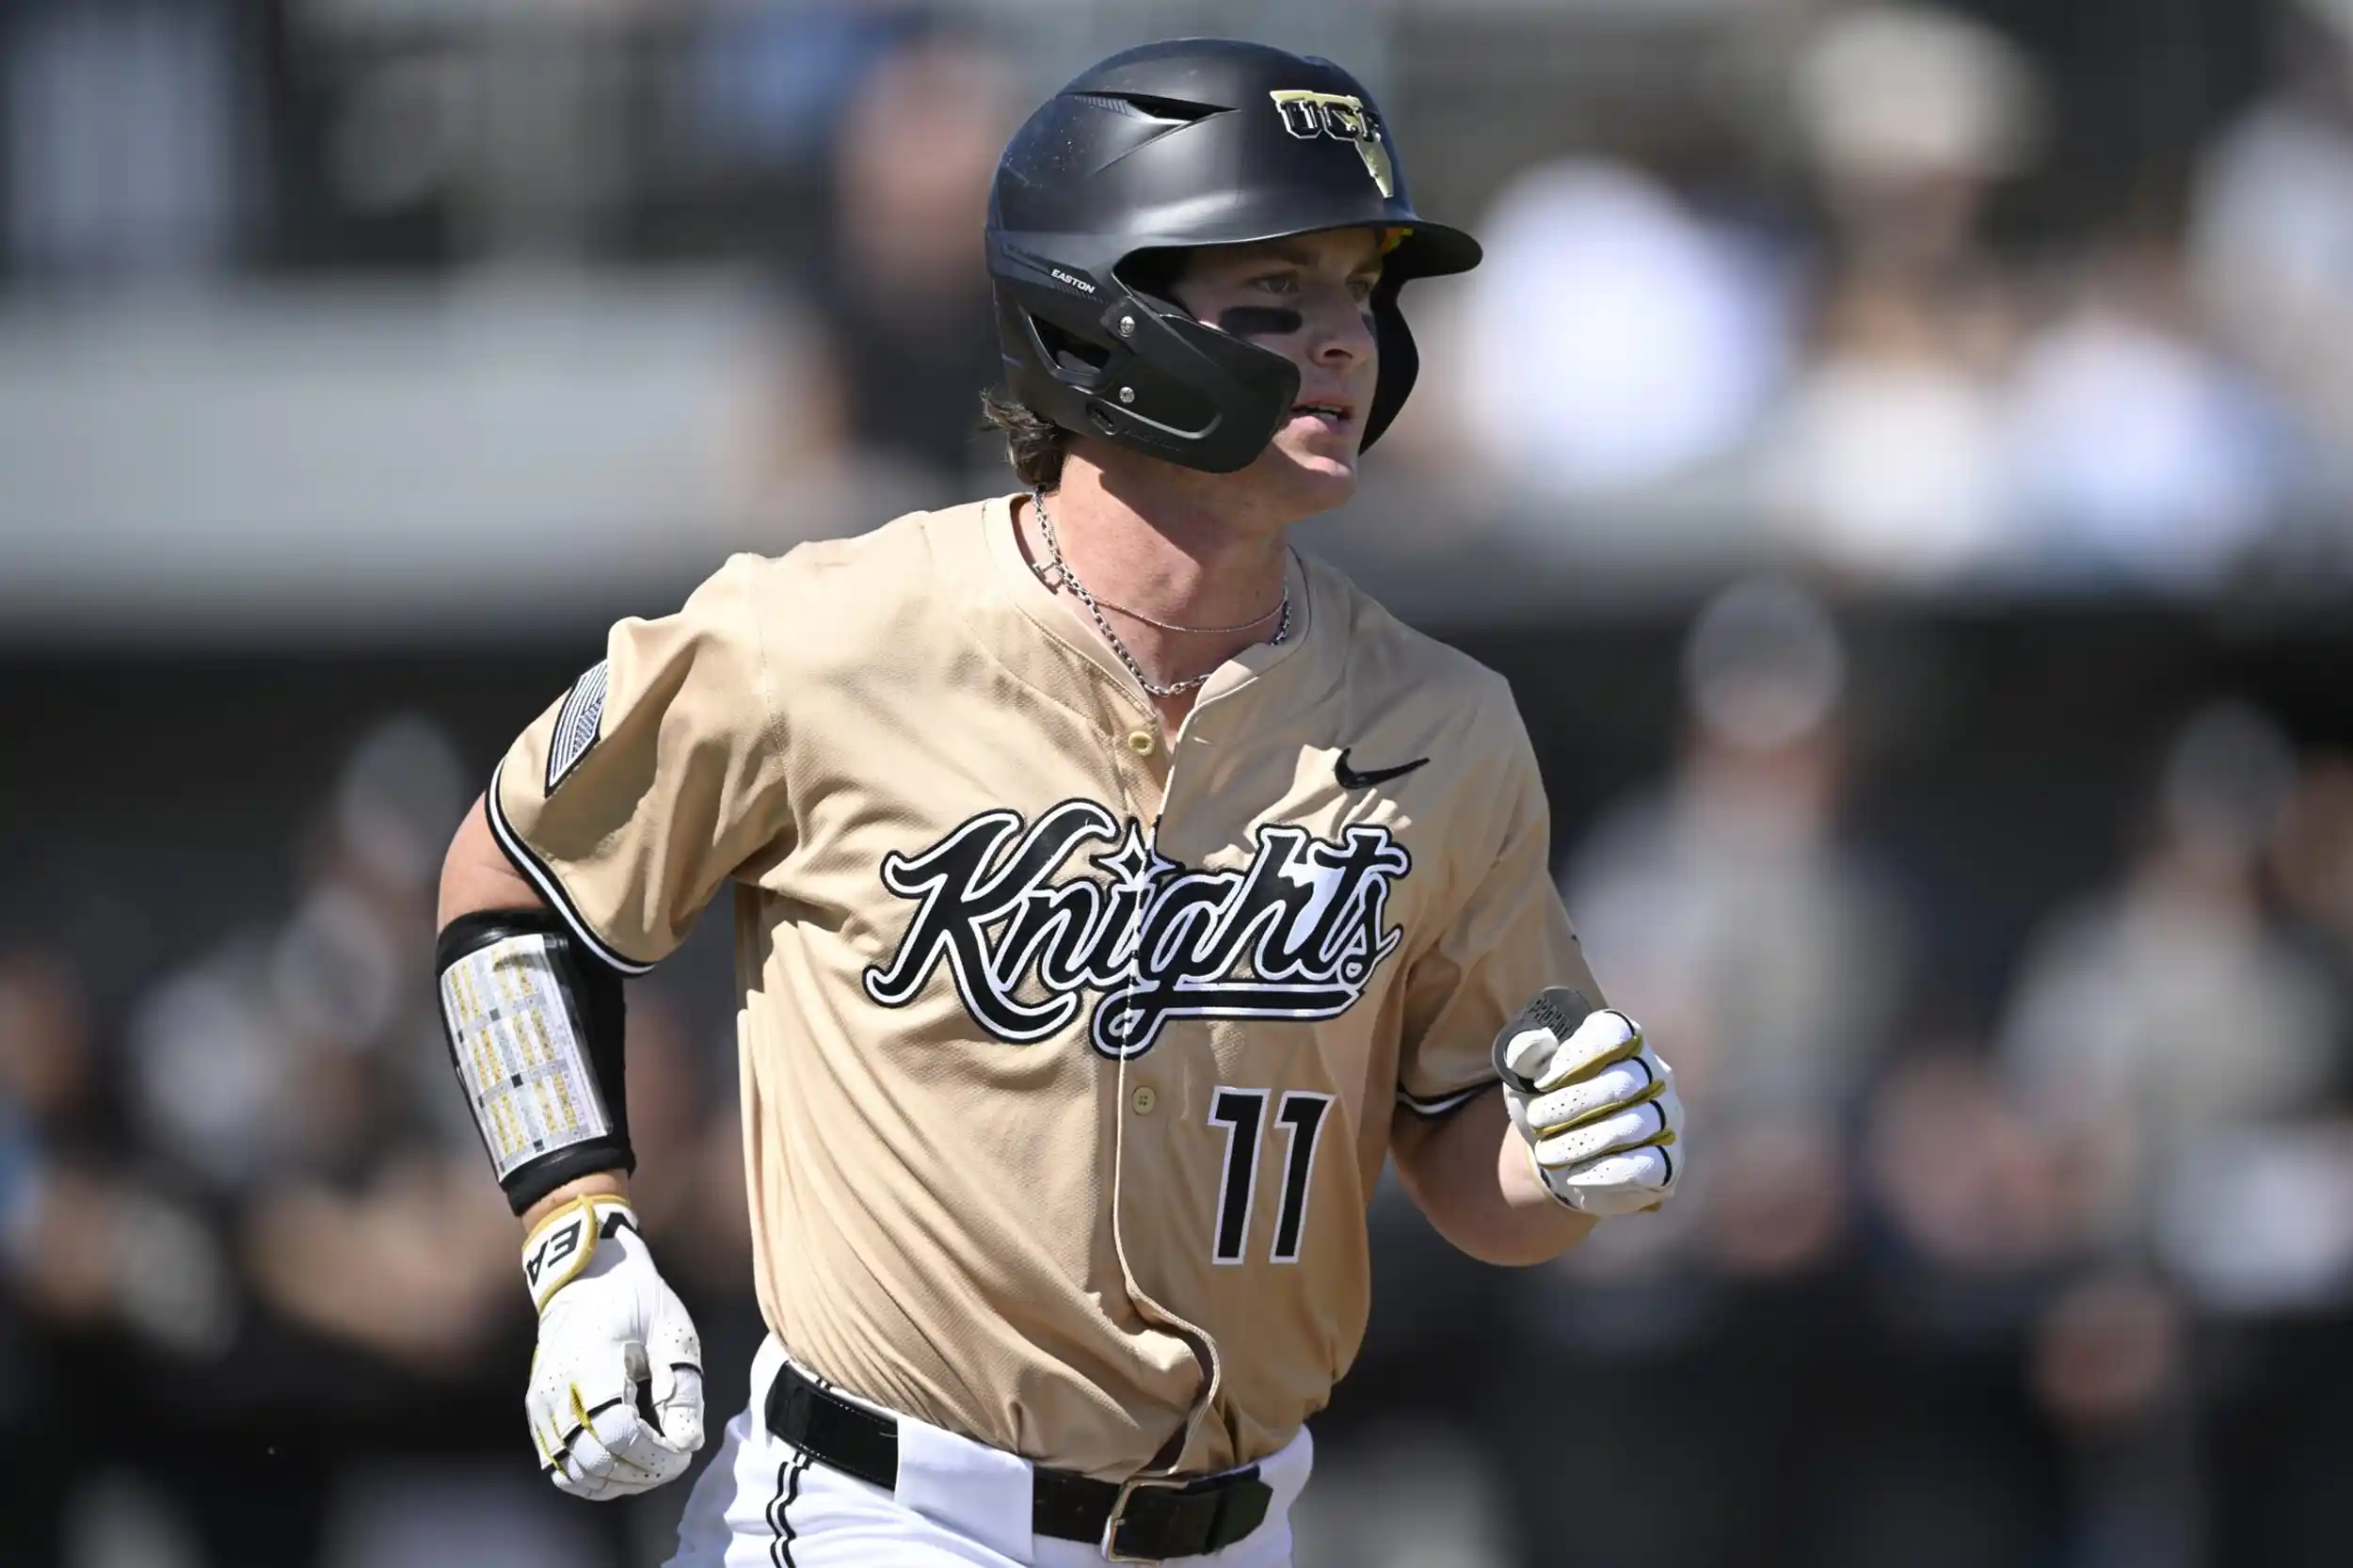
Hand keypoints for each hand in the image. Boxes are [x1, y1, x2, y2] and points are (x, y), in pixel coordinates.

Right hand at [521, 1196, 704, 1498]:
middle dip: (642, 1473)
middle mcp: (554, 1391)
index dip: (655, 1457)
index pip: (620, 1436)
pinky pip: (557, 1466)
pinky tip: (623, 1468)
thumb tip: (686, 1444)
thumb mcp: (672, 1335)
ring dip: (617, 1482)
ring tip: (652, 1466)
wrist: (588, 1278)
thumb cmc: (637, 1301)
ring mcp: (539, 1406)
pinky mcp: (536, 1415)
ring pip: (573, 1474)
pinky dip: (591, 1478)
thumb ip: (682, 1391)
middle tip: (674, 1460)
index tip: (684, 1453)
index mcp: (591, 1366)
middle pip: (596, 1462)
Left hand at [1493, 989, 1682, 1215]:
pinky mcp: (1668, 1160)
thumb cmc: (1548, 1104)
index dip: (1578, 1054)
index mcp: (1625, 1042)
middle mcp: (1655, 1074)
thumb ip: (1525, 1055)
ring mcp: (1667, 1117)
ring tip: (1546, 1154)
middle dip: (1572, 1104)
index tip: (1542, 1081)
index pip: (1615, 1032)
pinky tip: (1574, 1176)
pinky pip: (1642, 1166)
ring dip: (1581, 1142)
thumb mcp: (1526, 1077)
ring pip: (1630, 1126)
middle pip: (1623, 1083)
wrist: (1561, 1158)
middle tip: (1537, 1120)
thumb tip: (1535, 1044)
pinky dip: (1603, 1172)